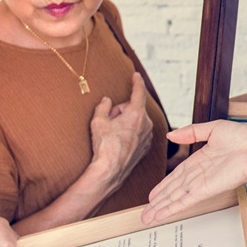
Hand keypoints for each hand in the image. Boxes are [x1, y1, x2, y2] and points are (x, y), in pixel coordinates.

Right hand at [88, 72, 152, 196]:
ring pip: (136, 121)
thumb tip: (107, 101)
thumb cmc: (105, 146)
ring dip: (125, 122)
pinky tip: (118, 142)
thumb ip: (103, 106)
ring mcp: (148, 137)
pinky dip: (129, 133)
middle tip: (109, 119)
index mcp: (136, 114)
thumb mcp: (98, 121)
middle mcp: (146, 124)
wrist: (110, 171)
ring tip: (112, 133)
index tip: (136, 75)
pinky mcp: (145, 148)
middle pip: (134, 108)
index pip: (138, 92)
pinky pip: (138, 133)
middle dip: (121, 110)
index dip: (136, 82)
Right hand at [141, 120, 246, 224]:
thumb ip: (191, 132)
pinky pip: (183, 201)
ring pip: (174, 199)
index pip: (177, 176)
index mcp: (200, 161)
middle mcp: (199, 176)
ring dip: (160, 209)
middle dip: (158, 202)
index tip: (153, 195)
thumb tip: (170, 134)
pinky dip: (170, 209)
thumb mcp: (214, 129)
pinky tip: (160, 216)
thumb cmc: (244, 139)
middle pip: (172, 191)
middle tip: (145, 214)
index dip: (163, 186)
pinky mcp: (204, 191)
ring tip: (146, 219)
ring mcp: (201, 185)